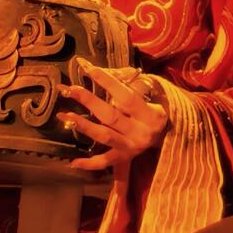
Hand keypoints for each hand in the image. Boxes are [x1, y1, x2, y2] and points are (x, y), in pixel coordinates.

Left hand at [58, 62, 168, 183]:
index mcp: (151, 114)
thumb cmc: (153, 107)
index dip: (107, 82)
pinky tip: (73, 162)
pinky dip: (89, 164)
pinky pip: (104, 162)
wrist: (168, 135)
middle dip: (89, 101)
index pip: (126, 96)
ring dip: (83, 126)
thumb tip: (93, 68)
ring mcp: (132, 147)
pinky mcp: (124, 158)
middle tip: (70, 90)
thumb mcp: (149, 93)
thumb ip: (124, 81)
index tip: (87, 68)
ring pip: (104, 136)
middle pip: (111, 116)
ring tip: (64, 116)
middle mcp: (142, 132)